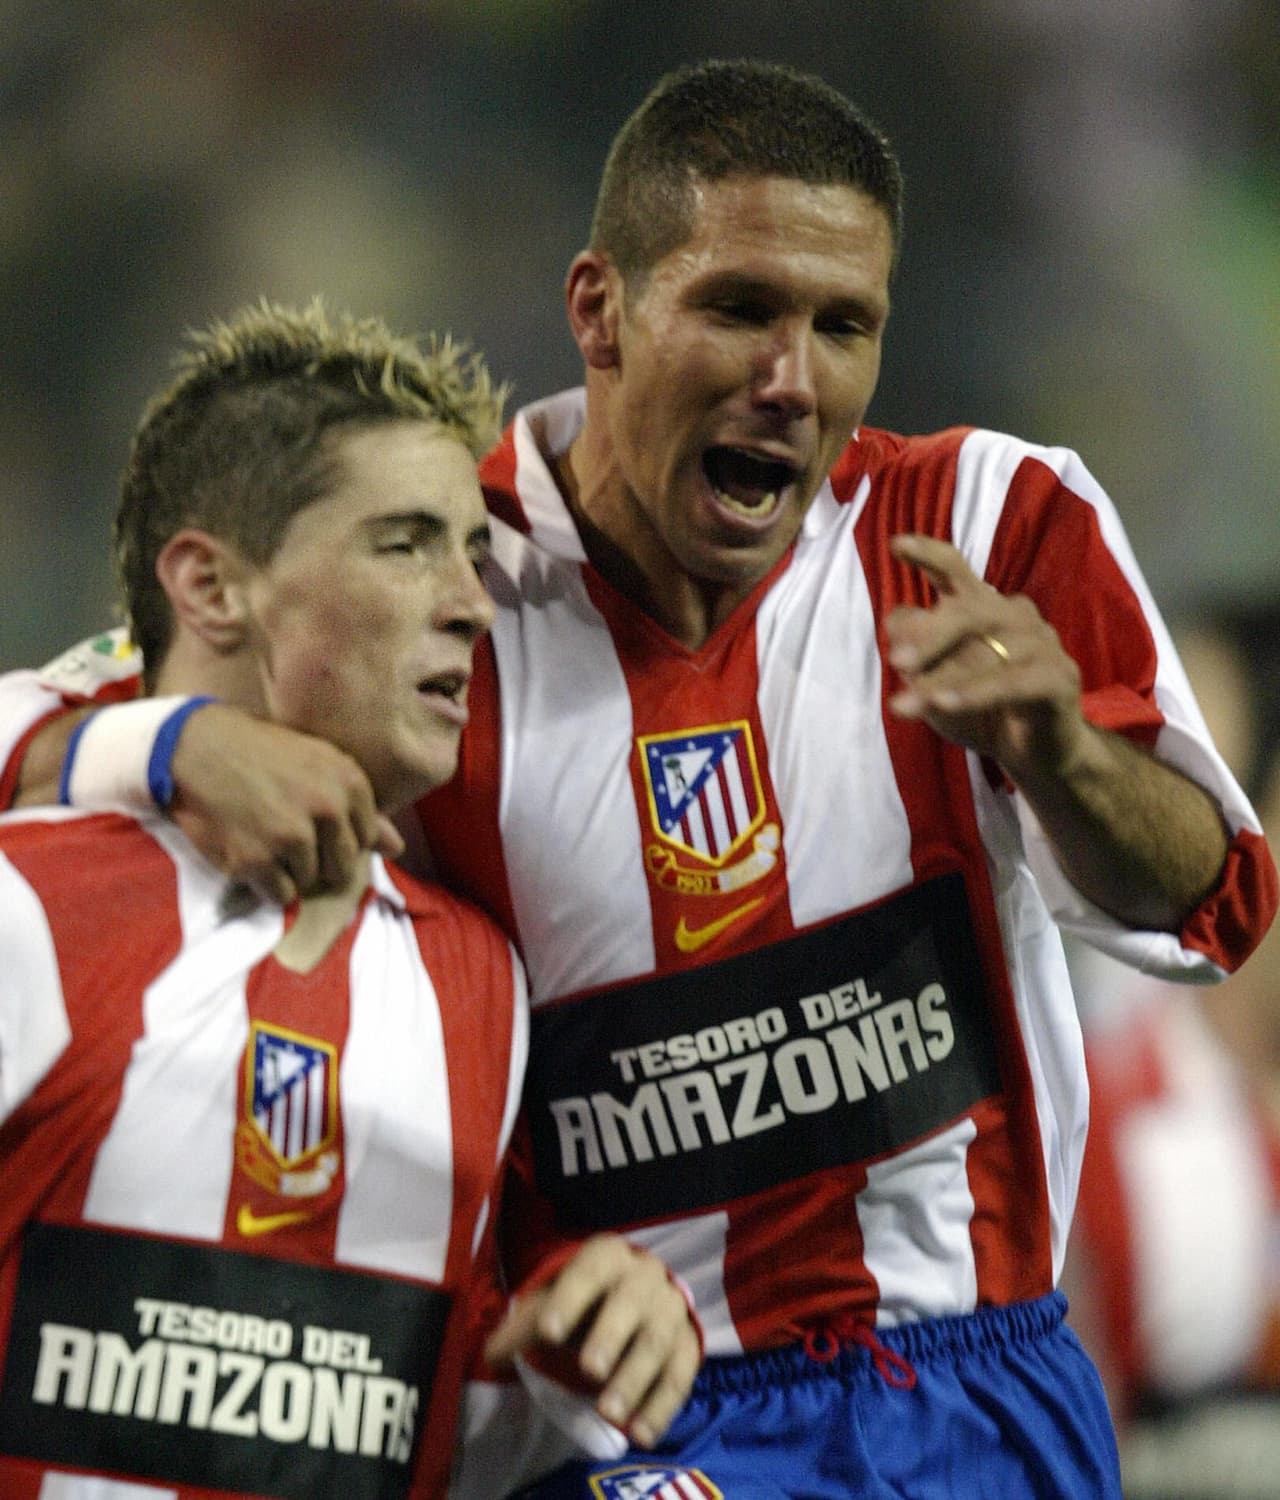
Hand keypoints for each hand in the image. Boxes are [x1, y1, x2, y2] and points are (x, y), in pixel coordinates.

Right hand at [169, 705, 402, 901]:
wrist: (196, 747)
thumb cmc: (261, 751)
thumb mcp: (318, 763)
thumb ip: (359, 807)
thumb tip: (396, 847)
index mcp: (349, 782)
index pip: (365, 839)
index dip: (338, 839)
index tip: (313, 826)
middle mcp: (327, 810)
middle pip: (341, 867)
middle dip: (318, 861)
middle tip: (286, 836)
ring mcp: (292, 837)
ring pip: (309, 881)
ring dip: (288, 870)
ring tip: (263, 838)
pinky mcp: (257, 861)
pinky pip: (280, 895)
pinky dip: (266, 883)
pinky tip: (250, 852)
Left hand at [483, 1234, 700, 1448]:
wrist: (640, 1299)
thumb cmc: (586, 1302)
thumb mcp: (555, 1303)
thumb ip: (526, 1327)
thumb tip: (491, 1356)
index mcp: (608, 1256)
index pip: (588, 1271)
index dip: (569, 1300)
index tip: (548, 1333)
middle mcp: (645, 1276)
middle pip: (631, 1302)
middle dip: (609, 1337)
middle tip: (588, 1372)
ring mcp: (672, 1309)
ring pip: (657, 1341)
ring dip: (634, 1378)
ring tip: (608, 1414)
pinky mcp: (689, 1345)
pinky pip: (680, 1376)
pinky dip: (661, 1407)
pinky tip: (639, 1435)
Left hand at [884, 534, 1086, 785]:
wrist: (1034, 751)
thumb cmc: (979, 707)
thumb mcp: (934, 681)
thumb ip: (915, 652)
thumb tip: (893, 622)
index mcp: (982, 607)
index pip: (955, 570)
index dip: (929, 554)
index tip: (897, 545)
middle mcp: (1014, 615)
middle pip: (969, 610)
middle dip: (930, 635)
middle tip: (897, 661)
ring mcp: (1042, 643)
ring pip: (987, 652)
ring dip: (941, 679)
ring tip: (902, 706)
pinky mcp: (1059, 677)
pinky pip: (1011, 682)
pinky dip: (974, 693)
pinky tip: (944, 704)